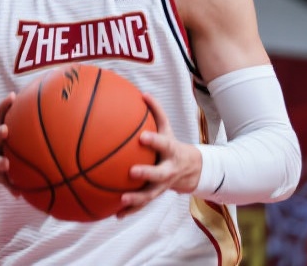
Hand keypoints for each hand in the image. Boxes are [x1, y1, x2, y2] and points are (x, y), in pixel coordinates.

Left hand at [116, 93, 202, 217]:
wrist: (191, 171)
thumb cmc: (171, 145)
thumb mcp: (167, 128)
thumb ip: (156, 111)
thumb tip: (142, 93)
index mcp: (171, 152)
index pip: (163, 144)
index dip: (154, 141)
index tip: (142, 137)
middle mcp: (169, 170)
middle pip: (160, 174)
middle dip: (147, 173)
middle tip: (132, 172)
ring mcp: (163, 186)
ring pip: (151, 194)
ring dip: (137, 199)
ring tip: (121, 201)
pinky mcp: (156, 195)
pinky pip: (142, 204)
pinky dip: (130, 210)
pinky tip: (114, 214)